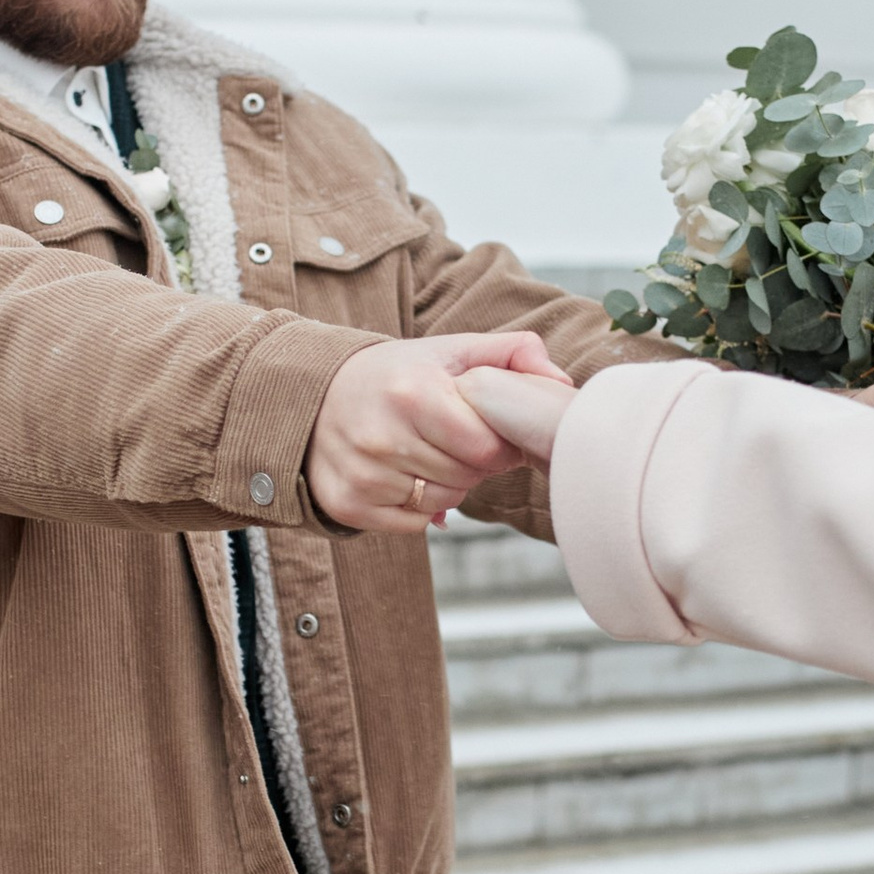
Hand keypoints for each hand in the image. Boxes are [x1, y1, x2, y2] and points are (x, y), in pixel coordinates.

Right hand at [305, 330, 571, 533]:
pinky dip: (418, 505)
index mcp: (414, 393)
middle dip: (474, 463)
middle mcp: (383, 437)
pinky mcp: (348, 504)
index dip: (499, 444)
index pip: (487, 447)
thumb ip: (511, 353)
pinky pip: (413, 523)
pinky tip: (403, 474)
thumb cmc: (394, 374)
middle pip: (467, 477)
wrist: (313, 395)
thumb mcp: (449, 350)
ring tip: (427, 453)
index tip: (489, 430)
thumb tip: (560, 382)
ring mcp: (363, 476)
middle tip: (456, 440)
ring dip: (448, 484)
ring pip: (443, 502)